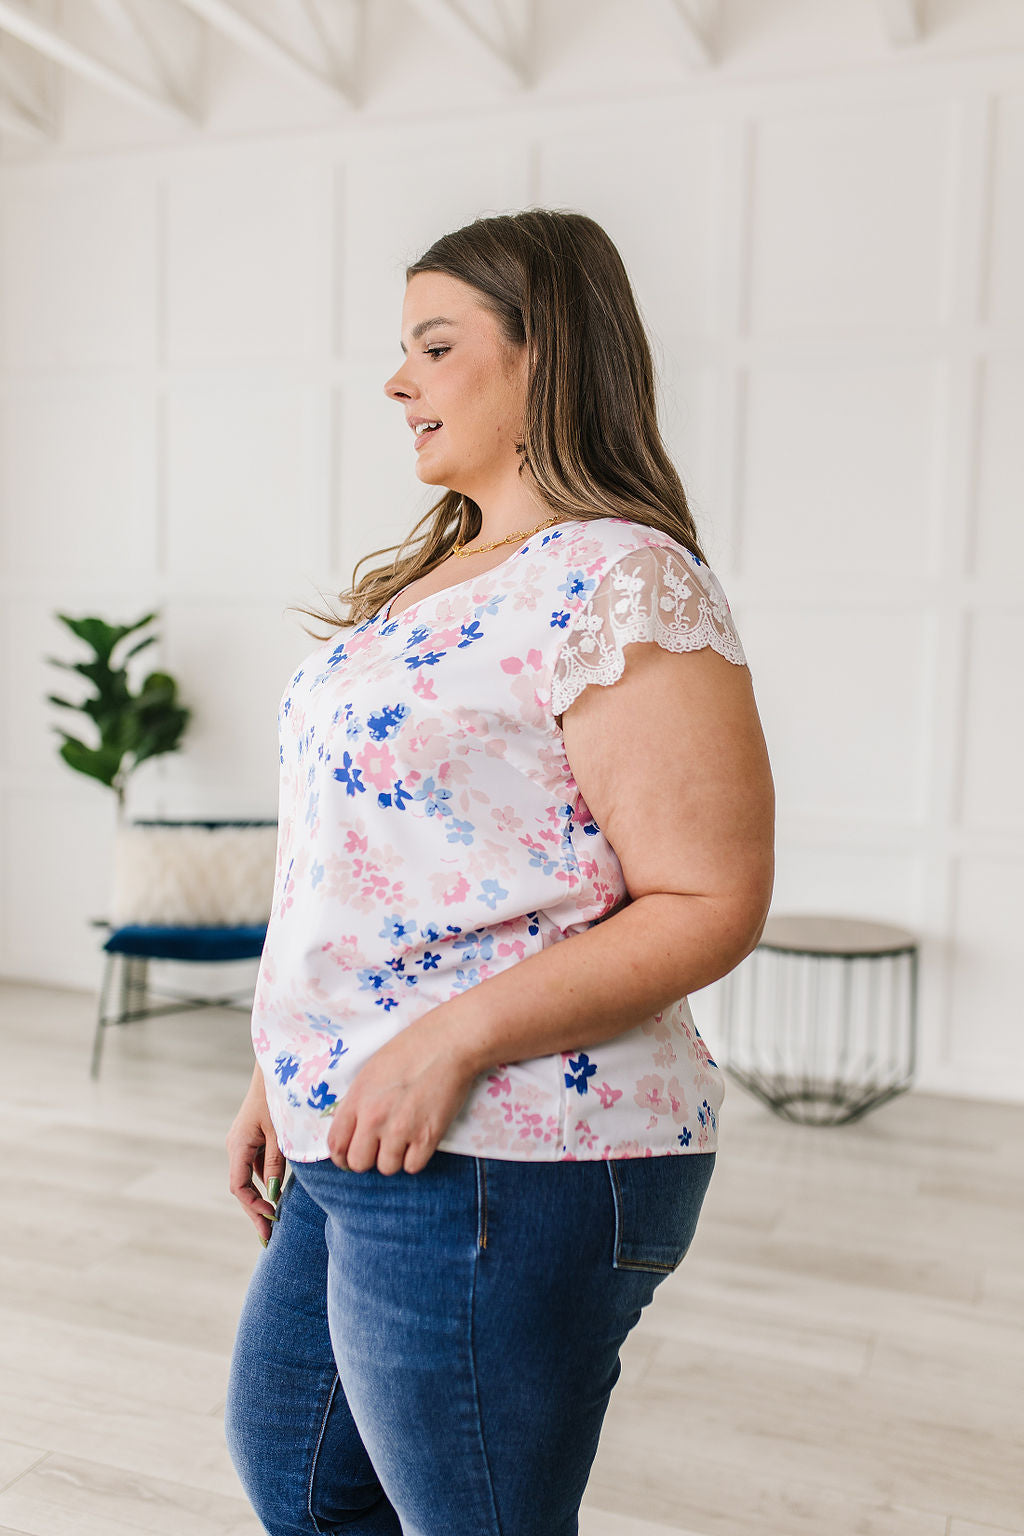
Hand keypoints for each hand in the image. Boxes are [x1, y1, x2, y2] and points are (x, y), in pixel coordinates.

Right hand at [226, 1062, 286, 1243]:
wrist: (277, 1068)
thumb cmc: (279, 1097)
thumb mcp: (280, 1133)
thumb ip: (276, 1163)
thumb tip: (272, 1196)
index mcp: (238, 1145)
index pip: (239, 1187)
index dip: (254, 1206)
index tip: (273, 1217)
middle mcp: (236, 1146)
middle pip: (242, 1188)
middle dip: (255, 1213)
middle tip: (268, 1238)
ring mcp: (243, 1143)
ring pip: (249, 1179)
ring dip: (261, 1199)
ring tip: (274, 1223)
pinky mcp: (253, 1139)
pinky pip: (257, 1167)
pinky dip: (266, 1183)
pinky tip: (278, 1196)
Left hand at [327, 1010, 477, 1175]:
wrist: (447, 1044)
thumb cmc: (411, 1050)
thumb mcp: (371, 1072)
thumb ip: (358, 1102)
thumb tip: (352, 1129)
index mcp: (357, 1099)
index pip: (336, 1145)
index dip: (342, 1157)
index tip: (350, 1157)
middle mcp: (374, 1118)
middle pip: (358, 1163)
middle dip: (368, 1158)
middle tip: (380, 1147)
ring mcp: (400, 1129)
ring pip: (387, 1168)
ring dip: (395, 1157)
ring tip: (404, 1138)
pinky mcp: (427, 1137)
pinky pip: (413, 1167)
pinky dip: (417, 1157)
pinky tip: (421, 1139)